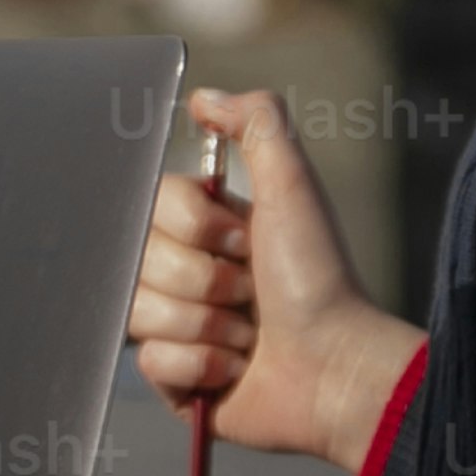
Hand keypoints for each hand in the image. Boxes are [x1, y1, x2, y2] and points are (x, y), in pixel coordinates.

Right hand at [130, 88, 419, 468]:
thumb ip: (257, 122)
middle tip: (252, 292)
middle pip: (141, 261)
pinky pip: (149, 360)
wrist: (336, 368)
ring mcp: (175, 327)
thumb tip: (201, 97)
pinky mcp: (173, 379)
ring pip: (139, 312)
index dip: (196, 227)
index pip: (150, 208)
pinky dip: (199, 365)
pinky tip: (235, 370)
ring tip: (249, 336)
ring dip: (206, 325)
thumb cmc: (319, 278)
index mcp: (205, 229)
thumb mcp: (294, 186)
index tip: (246, 240)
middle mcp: (185, 273)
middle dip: (206, 280)